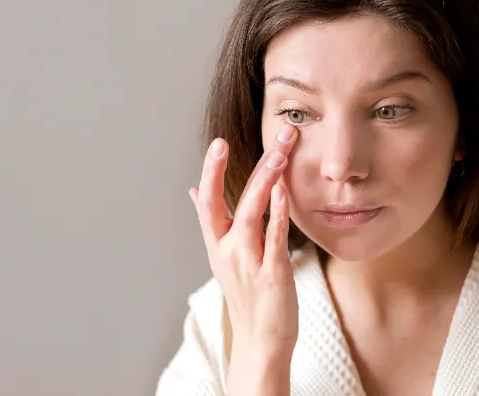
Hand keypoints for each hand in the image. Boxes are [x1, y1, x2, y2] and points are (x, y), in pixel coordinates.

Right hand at [189, 124, 299, 356]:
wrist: (260, 343)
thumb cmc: (247, 297)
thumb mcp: (223, 257)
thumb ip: (212, 221)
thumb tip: (194, 190)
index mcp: (217, 244)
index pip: (208, 200)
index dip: (211, 171)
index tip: (218, 142)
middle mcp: (228, 250)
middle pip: (232, 199)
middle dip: (253, 164)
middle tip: (274, 134)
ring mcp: (249, 262)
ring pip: (252, 213)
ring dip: (265, 181)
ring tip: (280, 154)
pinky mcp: (273, 275)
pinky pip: (275, 239)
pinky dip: (278, 214)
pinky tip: (285, 192)